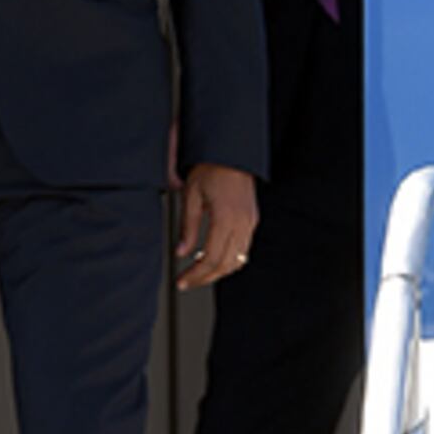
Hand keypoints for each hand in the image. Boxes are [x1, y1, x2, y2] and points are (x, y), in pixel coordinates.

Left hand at [174, 165, 260, 290]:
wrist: (232, 152)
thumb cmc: (211, 167)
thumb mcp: (191, 195)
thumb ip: (187, 227)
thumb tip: (181, 252)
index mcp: (225, 217)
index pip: (210, 258)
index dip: (195, 274)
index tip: (182, 281)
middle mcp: (242, 222)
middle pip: (225, 265)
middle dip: (205, 278)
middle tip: (187, 282)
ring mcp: (250, 222)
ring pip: (237, 260)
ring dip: (218, 271)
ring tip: (199, 273)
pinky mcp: (252, 220)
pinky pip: (243, 249)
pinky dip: (228, 259)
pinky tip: (213, 258)